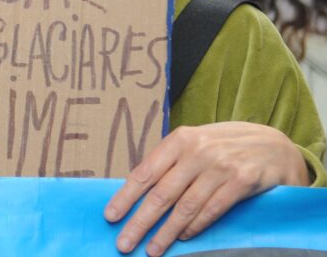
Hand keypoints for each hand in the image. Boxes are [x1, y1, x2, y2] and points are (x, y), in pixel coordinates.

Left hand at [105, 122, 309, 255]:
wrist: (275, 145)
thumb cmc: (225, 146)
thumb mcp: (196, 144)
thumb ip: (171, 163)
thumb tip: (138, 192)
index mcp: (180, 140)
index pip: (145, 172)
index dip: (126, 196)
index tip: (110, 216)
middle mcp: (198, 152)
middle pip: (161, 194)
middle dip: (140, 222)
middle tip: (124, 242)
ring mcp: (220, 167)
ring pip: (185, 207)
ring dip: (166, 232)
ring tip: (152, 250)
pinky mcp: (242, 181)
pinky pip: (212, 210)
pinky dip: (195, 227)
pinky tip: (182, 238)